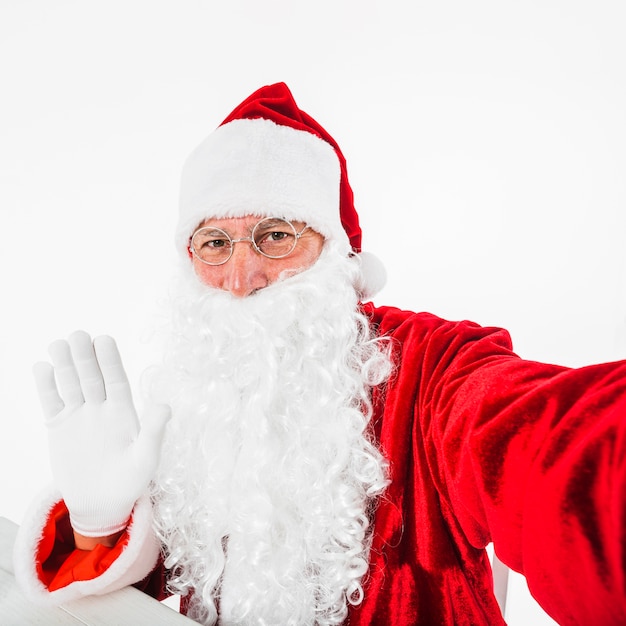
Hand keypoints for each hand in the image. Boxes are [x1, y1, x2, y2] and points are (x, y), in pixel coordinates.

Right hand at [33, 330, 170, 536]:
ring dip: (64, 365)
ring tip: (57, 344)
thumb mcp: (146, 457)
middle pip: (91, 377)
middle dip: (84, 357)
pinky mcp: (59, 427)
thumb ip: (154, 431)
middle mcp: (101, 407)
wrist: (102, 503)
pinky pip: (51, 402)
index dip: (110, 360)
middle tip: (77, 335)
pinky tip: (41, 367)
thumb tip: (165, 406)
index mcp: (124, 411)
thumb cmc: (131, 480)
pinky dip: (45, 387)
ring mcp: (79, 416)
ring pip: (70, 384)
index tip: (104, 339)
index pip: (116, 379)